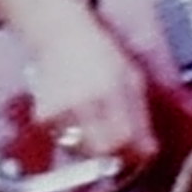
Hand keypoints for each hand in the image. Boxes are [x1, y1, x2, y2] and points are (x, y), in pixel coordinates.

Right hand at [13, 6, 149, 175]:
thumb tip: (147, 153)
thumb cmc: (100, 55)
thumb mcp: (132, 78)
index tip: (140, 155)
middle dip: (115, 154)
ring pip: (82, 151)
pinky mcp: (43, 117)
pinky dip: (73, 136)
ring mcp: (61, 110)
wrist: (60, 36)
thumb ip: (141, 117)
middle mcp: (85, 101)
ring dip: (93, 145)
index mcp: (112, 90)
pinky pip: (63, 142)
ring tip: (96, 120)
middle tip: (120, 144)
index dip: (135, 154)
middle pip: (102, 151)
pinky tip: (76, 115)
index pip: (125, 139)